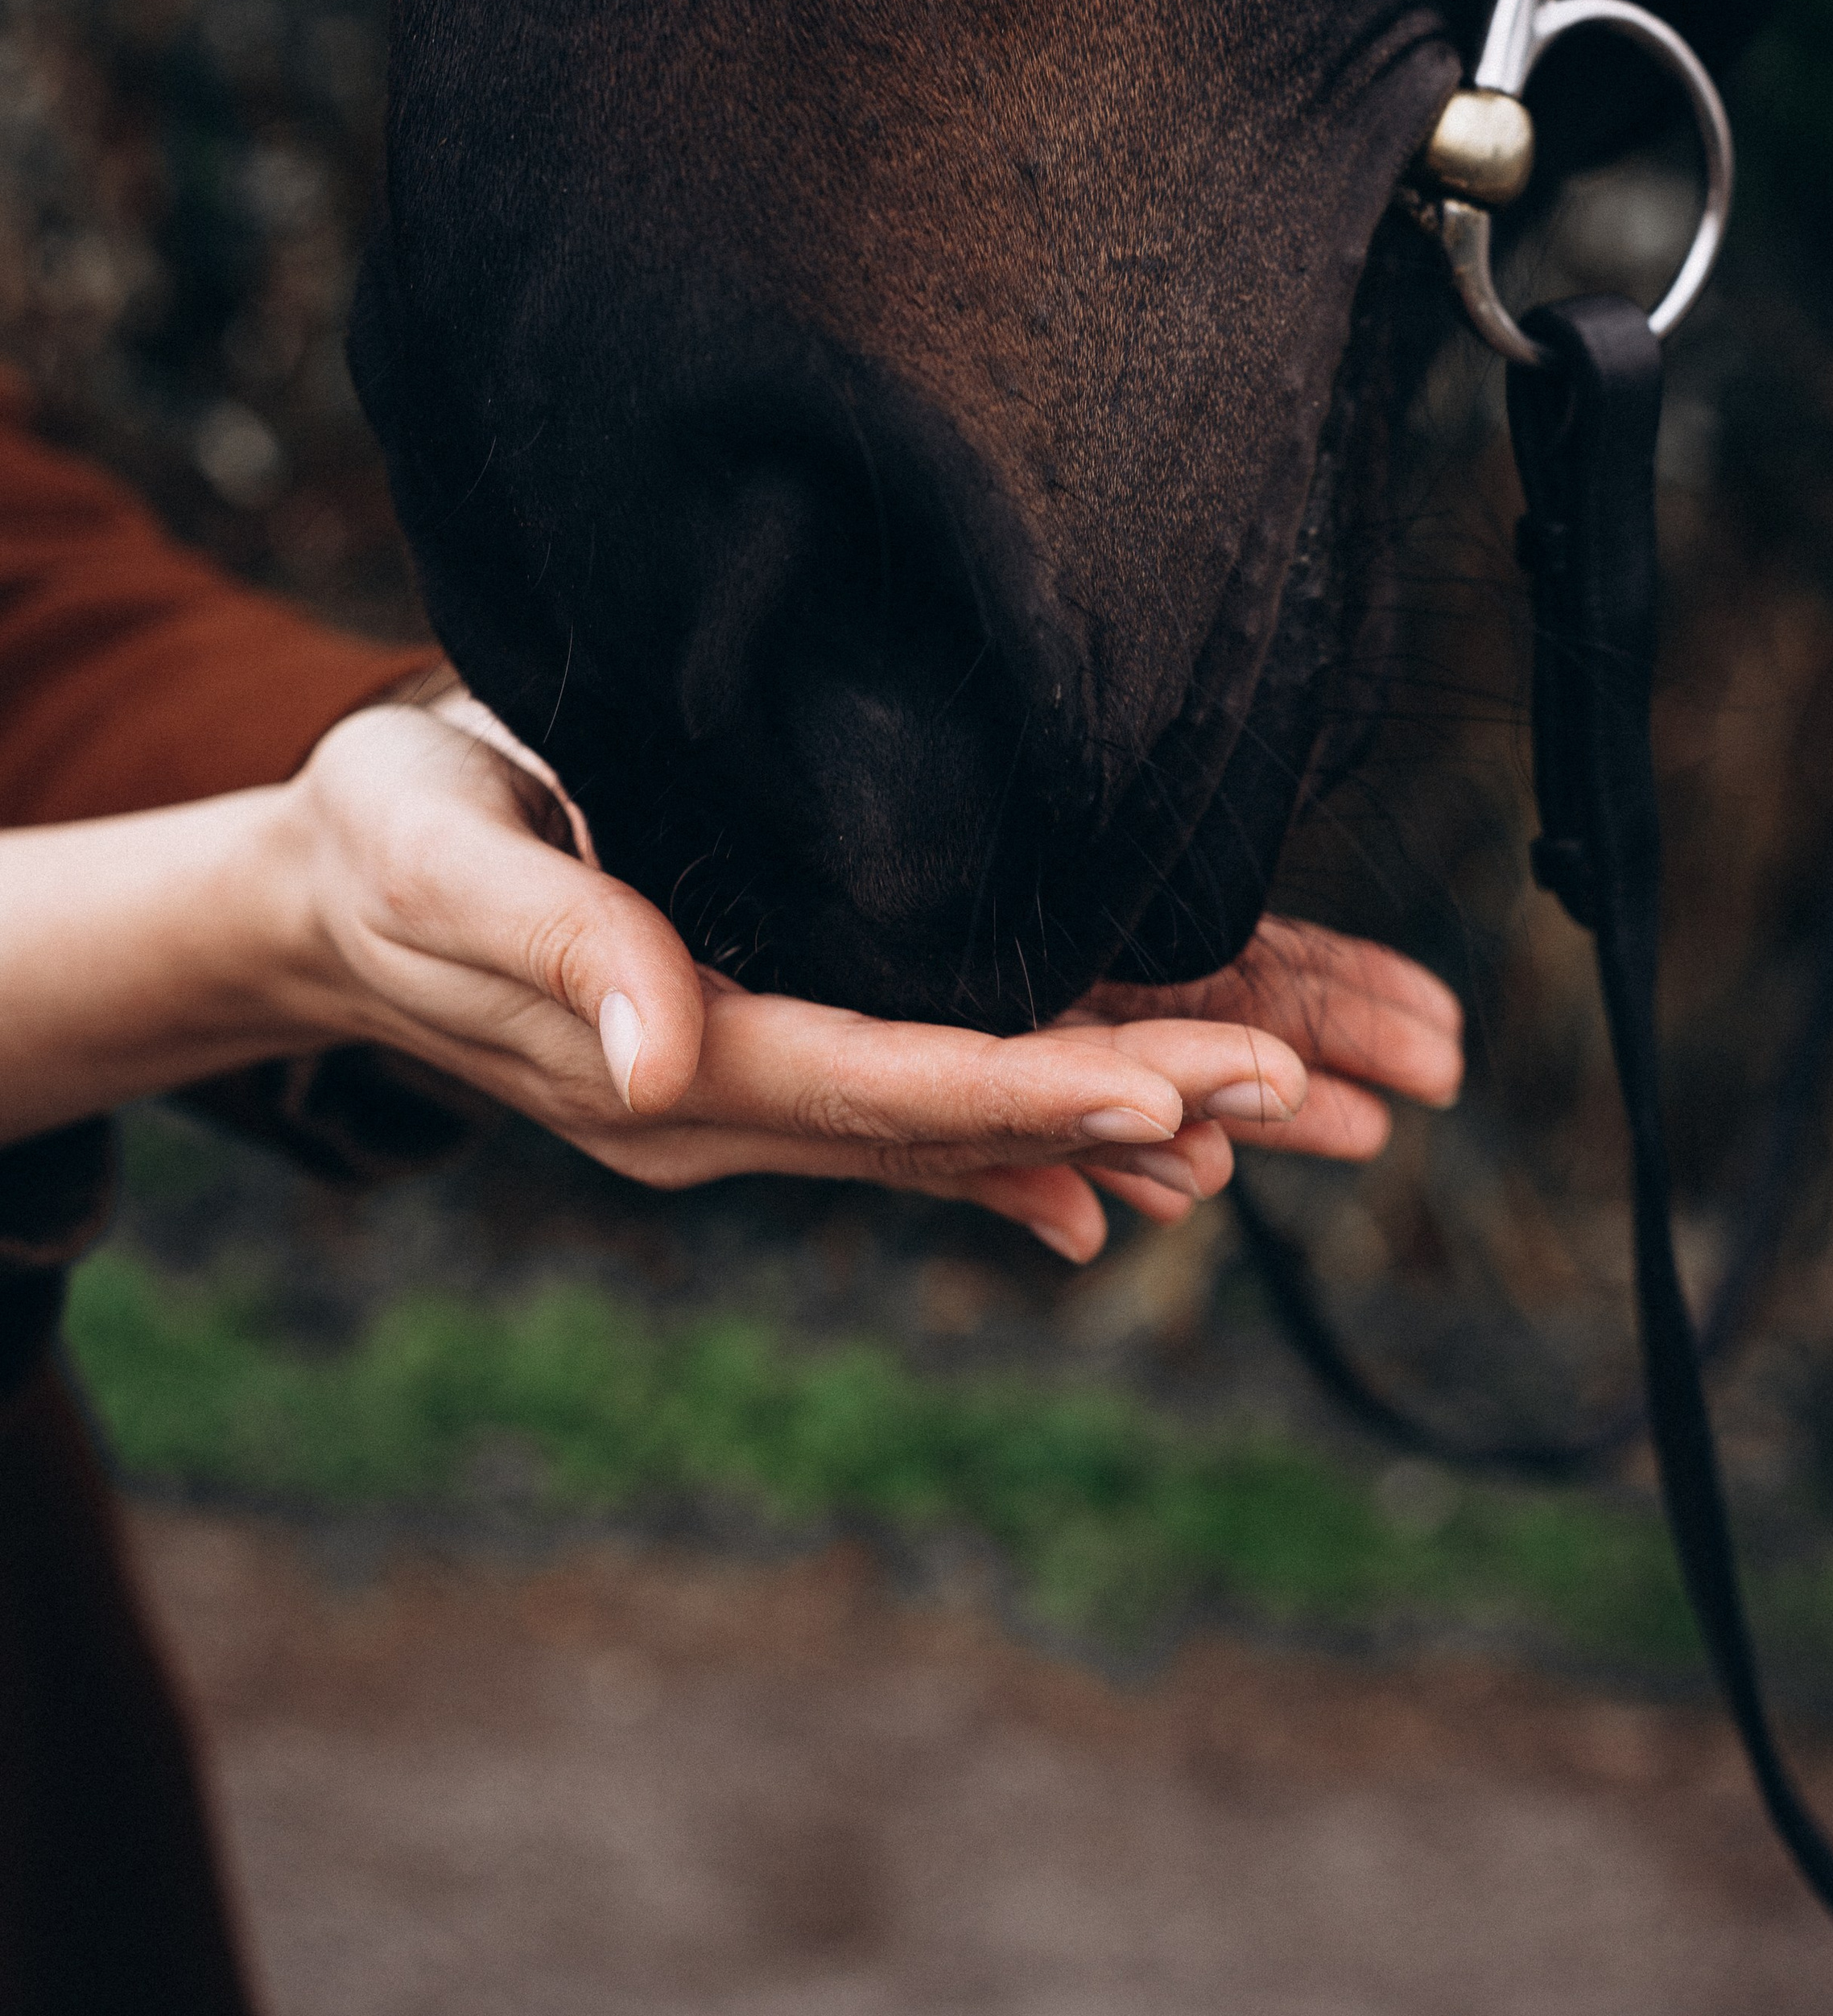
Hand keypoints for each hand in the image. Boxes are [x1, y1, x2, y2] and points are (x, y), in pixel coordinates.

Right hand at [277, 697, 1462, 1262]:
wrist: (326, 899)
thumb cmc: (380, 834)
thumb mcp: (434, 848)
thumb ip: (552, 943)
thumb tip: (659, 1063)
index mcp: (662, 1058)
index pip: (885, 1082)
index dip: (1038, 1087)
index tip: (1185, 1086)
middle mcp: (721, 1105)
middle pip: (958, 1118)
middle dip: (1139, 1104)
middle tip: (1322, 1091)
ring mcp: (741, 1104)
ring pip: (959, 1126)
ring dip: (1121, 1122)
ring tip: (1297, 1114)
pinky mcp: (753, 1071)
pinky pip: (914, 1119)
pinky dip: (1028, 1140)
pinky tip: (1130, 1181)